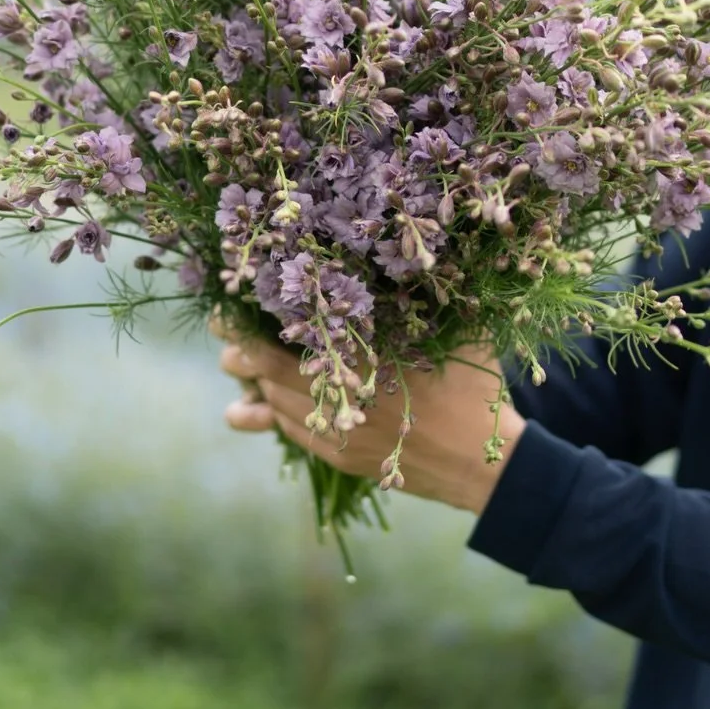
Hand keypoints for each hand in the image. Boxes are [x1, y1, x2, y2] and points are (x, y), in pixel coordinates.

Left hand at [213, 310, 526, 514]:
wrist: (485, 464)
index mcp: (362, 357)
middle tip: (224, 331)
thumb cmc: (476, 386)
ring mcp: (336, 433)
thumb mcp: (459, 329)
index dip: (247, 324)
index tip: (226, 306)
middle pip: (264, 373)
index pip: (283, 337)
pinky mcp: (340, 457)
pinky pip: (291, 433)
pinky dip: (271, 416)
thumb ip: (429, 291)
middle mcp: (340, 395)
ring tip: (236, 366)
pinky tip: (254, 406)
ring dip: (252, 385)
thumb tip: (408, 244)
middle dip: (238, 352)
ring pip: (273, 406)